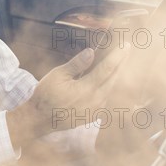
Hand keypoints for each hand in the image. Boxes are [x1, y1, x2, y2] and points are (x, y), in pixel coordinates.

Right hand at [7, 44, 128, 147]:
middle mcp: (95, 100)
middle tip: (126, 51)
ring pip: (111, 89)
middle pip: (114, 79)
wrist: (39, 119)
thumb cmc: (46, 95)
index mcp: (87, 89)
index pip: (107, 69)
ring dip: (116, 75)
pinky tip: (108, 80)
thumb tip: (91, 52)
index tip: (126, 46)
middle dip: (120, 63)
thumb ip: (77, 64)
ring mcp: (95, 109)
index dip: (118, 56)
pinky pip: (106, 98)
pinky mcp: (93, 115)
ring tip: (119, 63)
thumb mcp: (58, 75)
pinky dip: (109, 86)